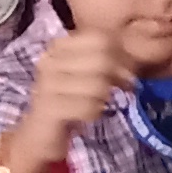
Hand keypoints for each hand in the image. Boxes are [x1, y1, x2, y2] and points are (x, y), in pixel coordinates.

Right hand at [14, 28, 140, 169]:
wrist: (38, 134)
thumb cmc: (67, 101)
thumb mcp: (85, 76)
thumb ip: (106, 63)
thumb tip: (132, 65)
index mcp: (58, 47)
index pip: (99, 38)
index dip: (120, 54)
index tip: (127, 71)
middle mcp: (49, 61)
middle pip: (101, 59)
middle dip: (118, 76)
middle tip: (124, 89)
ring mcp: (46, 84)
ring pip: (97, 84)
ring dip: (105, 98)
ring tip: (100, 104)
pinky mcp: (48, 108)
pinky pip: (87, 106)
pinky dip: (94, 112)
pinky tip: (89, 115)